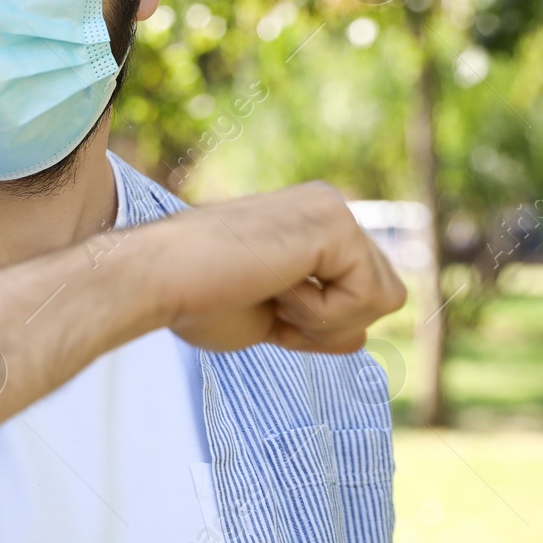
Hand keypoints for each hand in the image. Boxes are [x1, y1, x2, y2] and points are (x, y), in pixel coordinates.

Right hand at [145, 182, 407, 353]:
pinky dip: (321, 314)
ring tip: (272, 293)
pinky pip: (368, 298)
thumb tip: (363, 335)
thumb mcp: (272, 319)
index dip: (319, 325)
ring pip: (386, 299)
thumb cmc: (196, 300)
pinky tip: (275, 286)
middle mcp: (329, 207)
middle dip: (332, 324)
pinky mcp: (334, 223)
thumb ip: (318, 320)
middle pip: (386, 297)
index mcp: (312, 223)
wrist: (155, 280)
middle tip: (271, 305)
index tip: (263, 307)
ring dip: (327, 321)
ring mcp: (333, 210)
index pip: (361, 294)